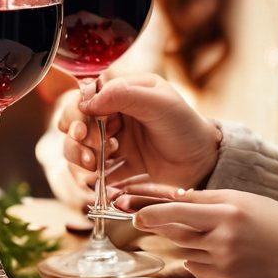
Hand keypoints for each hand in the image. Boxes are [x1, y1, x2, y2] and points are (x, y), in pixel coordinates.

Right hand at [59, 74, 220, 189]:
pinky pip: (91, 173)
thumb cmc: (186, 126)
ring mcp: (112, 142)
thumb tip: (87, 102)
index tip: (83, 129)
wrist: (204, 163)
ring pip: (77, 148)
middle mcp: (112, 116)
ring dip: (78, 157)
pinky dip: (87, 179)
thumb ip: (124, 94)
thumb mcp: (160, 102)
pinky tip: (97, 183)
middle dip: (76, 139)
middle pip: (73, 123)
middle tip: (90, 152)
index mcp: (120, 94)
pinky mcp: (117, 167)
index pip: (83, 98)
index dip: (76, 113)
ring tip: (94, 166)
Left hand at [125, 188, 277, 277]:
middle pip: (176, 233)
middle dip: (162, 226)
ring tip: (227, 243)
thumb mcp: (251, 203)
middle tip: (149, 219)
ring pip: (187, 253)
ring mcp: (224, 267)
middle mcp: (223, 240)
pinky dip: (206, 265)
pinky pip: (200, 274)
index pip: (176, 211)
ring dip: (195, 246)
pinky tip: (233, 261)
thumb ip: (212, 201)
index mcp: (230, 213)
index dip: (151, 212)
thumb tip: (176, 199)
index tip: (133, 213)